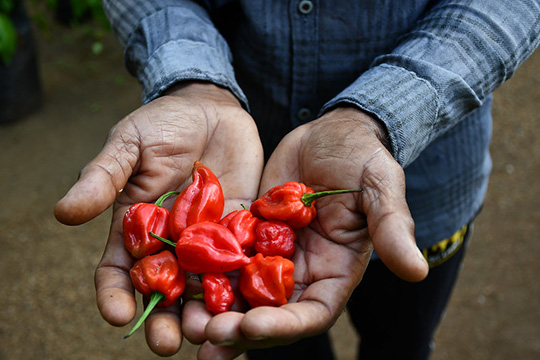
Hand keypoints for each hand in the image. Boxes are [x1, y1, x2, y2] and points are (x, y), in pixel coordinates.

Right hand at [54, 82, 263, 355]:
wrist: (212, 110)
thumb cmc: (163, 124)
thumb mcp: (129, 146)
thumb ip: (103, 178)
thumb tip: (64, 213)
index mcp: (136, 228)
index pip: (118, 270)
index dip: (115, 294)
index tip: (119, 315)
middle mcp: (170, 242)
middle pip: (163, 290)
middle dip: (164, 319)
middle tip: (169, 344)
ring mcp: (208, 239)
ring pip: (204, 285)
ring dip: (206, 312)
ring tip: (211, 334)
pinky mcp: (241, 229)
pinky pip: (242, 260)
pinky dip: (244, 283)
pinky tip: (250, 303)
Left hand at [184, 107, 428, 358]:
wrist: (329, 131)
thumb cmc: (361, 155)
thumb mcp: (379, 185)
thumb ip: (392, 226)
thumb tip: (417, 270)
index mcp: (335, 272)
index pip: (312, 313)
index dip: (284, 326)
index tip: (252, 327)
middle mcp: (300, 273)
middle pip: (269, 315)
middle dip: (239, 330)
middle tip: (206, 335)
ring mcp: (270, 256)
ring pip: (240, 296)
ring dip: (214, 313)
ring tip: (184, 324)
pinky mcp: (246, 235)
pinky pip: (222, 261)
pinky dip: (202, 276)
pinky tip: (176, 283)